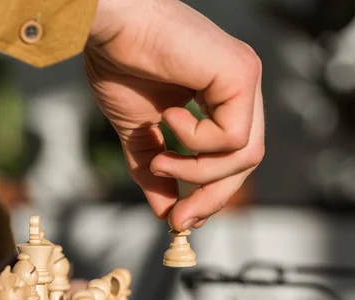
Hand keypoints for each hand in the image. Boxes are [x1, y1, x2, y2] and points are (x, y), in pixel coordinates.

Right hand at [85, 0, 264, 231]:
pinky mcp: (241, 73)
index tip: (180, 218)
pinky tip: (170, 114)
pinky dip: (197, 141)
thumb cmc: (120, 64)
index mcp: (220, 97)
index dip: (210, 193)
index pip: (232, 158)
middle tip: (179, 217)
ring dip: (198, 171)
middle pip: (246, 162)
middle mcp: (239, 87)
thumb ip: (156, 173)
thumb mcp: (140, 134)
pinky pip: (233, 136)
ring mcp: (245, 78)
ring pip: (246, 155)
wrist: (107, 26)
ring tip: (161, 158)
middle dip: (211, 196)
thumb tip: (168, 215)